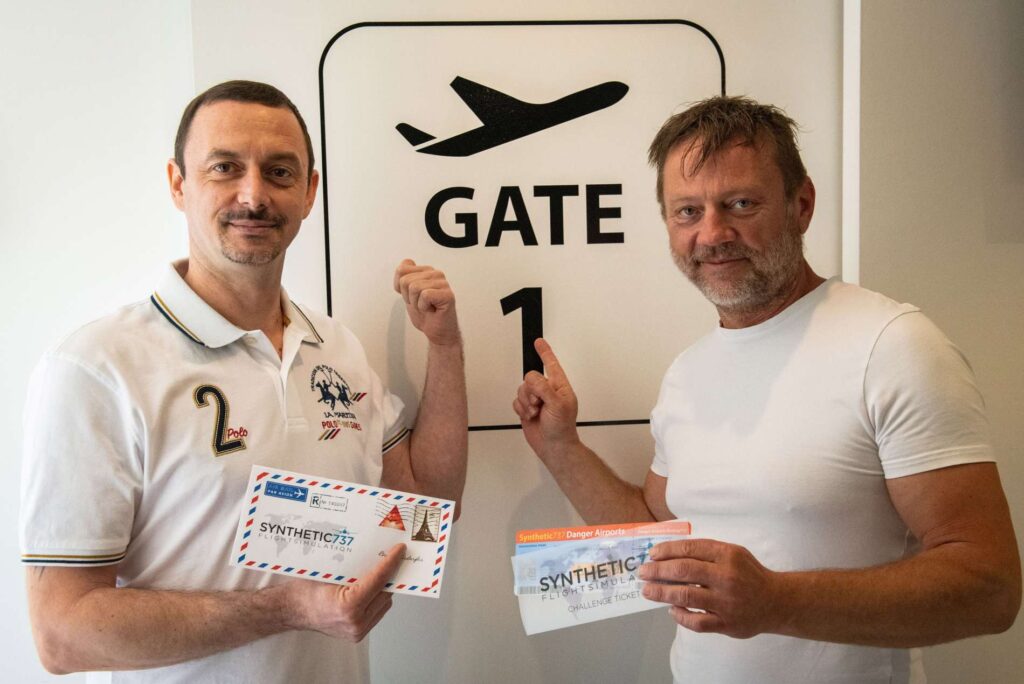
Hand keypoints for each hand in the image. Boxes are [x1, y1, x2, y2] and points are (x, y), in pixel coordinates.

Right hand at [285, 543, 404, 641]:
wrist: (291, 610)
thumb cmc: (305, 589)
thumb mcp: (330, 572)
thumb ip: (355, 567)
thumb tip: (377, 552)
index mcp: (347, 606)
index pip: (378, 579)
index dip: (391, 562)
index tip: (399, 550)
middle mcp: (355, 622)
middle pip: (385, 591)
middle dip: (389, 573)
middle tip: (392, 556)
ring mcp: (357, 631)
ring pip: (384, 603)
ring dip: (384, 587)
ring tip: (380, 572)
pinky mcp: (357, 635)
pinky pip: (377, 612)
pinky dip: (377, 599)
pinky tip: (371, 587)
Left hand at [394, 259, 460, 345]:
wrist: (437, 332)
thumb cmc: (426, 314)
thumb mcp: (408, 293)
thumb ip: (405, 277)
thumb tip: (406, 262)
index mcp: (427, 271)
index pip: (401, 270)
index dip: (401, 288)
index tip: (412, 296)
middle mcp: (436, 274)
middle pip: (406, 280)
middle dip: (409, 297)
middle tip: (420, 304)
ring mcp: (443, 283)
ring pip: (414, 287)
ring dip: (416, 303)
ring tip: (426, 307)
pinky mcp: (447, 294)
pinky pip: (425, 295)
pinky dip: (424, 307)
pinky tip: (432, 309)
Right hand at [512, 338, 579, 456]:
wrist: (554, 447)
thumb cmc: (562, 429)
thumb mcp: (558, 405)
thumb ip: (544, 388)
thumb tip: (532, 378)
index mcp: (560, 387)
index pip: (552, 364)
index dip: (545, 352)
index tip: (538, 342)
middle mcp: (548, 391)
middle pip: (531, 378)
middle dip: (531, 391)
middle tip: (538, 403)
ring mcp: (538, 400)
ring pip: (522, 389)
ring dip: (526, 402)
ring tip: (535, 412)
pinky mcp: (527, 409)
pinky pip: (517, 401)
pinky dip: (521, 409)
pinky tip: (530, 416)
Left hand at [638, 539, 779, 638]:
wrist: (777, 601)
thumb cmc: (749, 574)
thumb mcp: (733, 553)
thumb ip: (706, 552)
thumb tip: (670, 554)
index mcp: (727, 555)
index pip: (690, 549)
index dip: (667, 551)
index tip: (652, 554)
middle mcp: (726, 577)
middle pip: (684, 571)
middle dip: (658, 571)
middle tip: (643, 572)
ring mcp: (726, 602)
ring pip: (686, 596)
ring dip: (662, 593)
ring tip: (648, 591)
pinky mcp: (727, 624)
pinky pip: (697, 622)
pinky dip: (681, 616)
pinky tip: (671, 610)